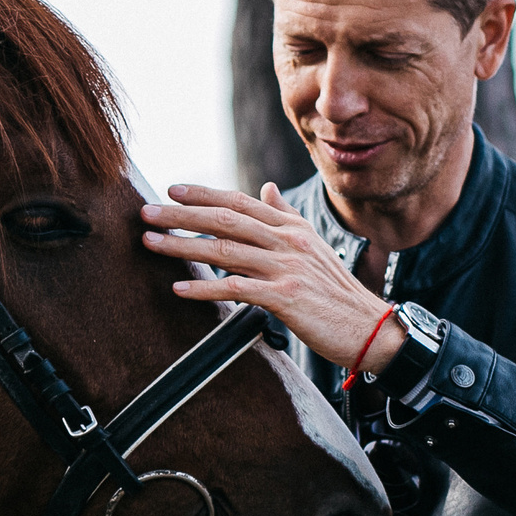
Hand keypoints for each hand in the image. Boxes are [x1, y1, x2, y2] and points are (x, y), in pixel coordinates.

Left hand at [139, 183, 401, 376]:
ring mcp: (286, 268)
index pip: (239, 202)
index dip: (204, 194)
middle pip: (225, 221)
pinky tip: (179, 289)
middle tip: (146, 212)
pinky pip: (236, 288)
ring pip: (224, 251)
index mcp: (291, 226)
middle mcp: (287, 241)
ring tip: (151, 243)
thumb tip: (267, 188)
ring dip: (182, 247)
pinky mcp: (285, 297)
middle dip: (181, 215)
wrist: (369, 327)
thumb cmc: (334, 290)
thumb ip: (285, 215)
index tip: (171, 190)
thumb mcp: (312, 244)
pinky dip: (205, 288)